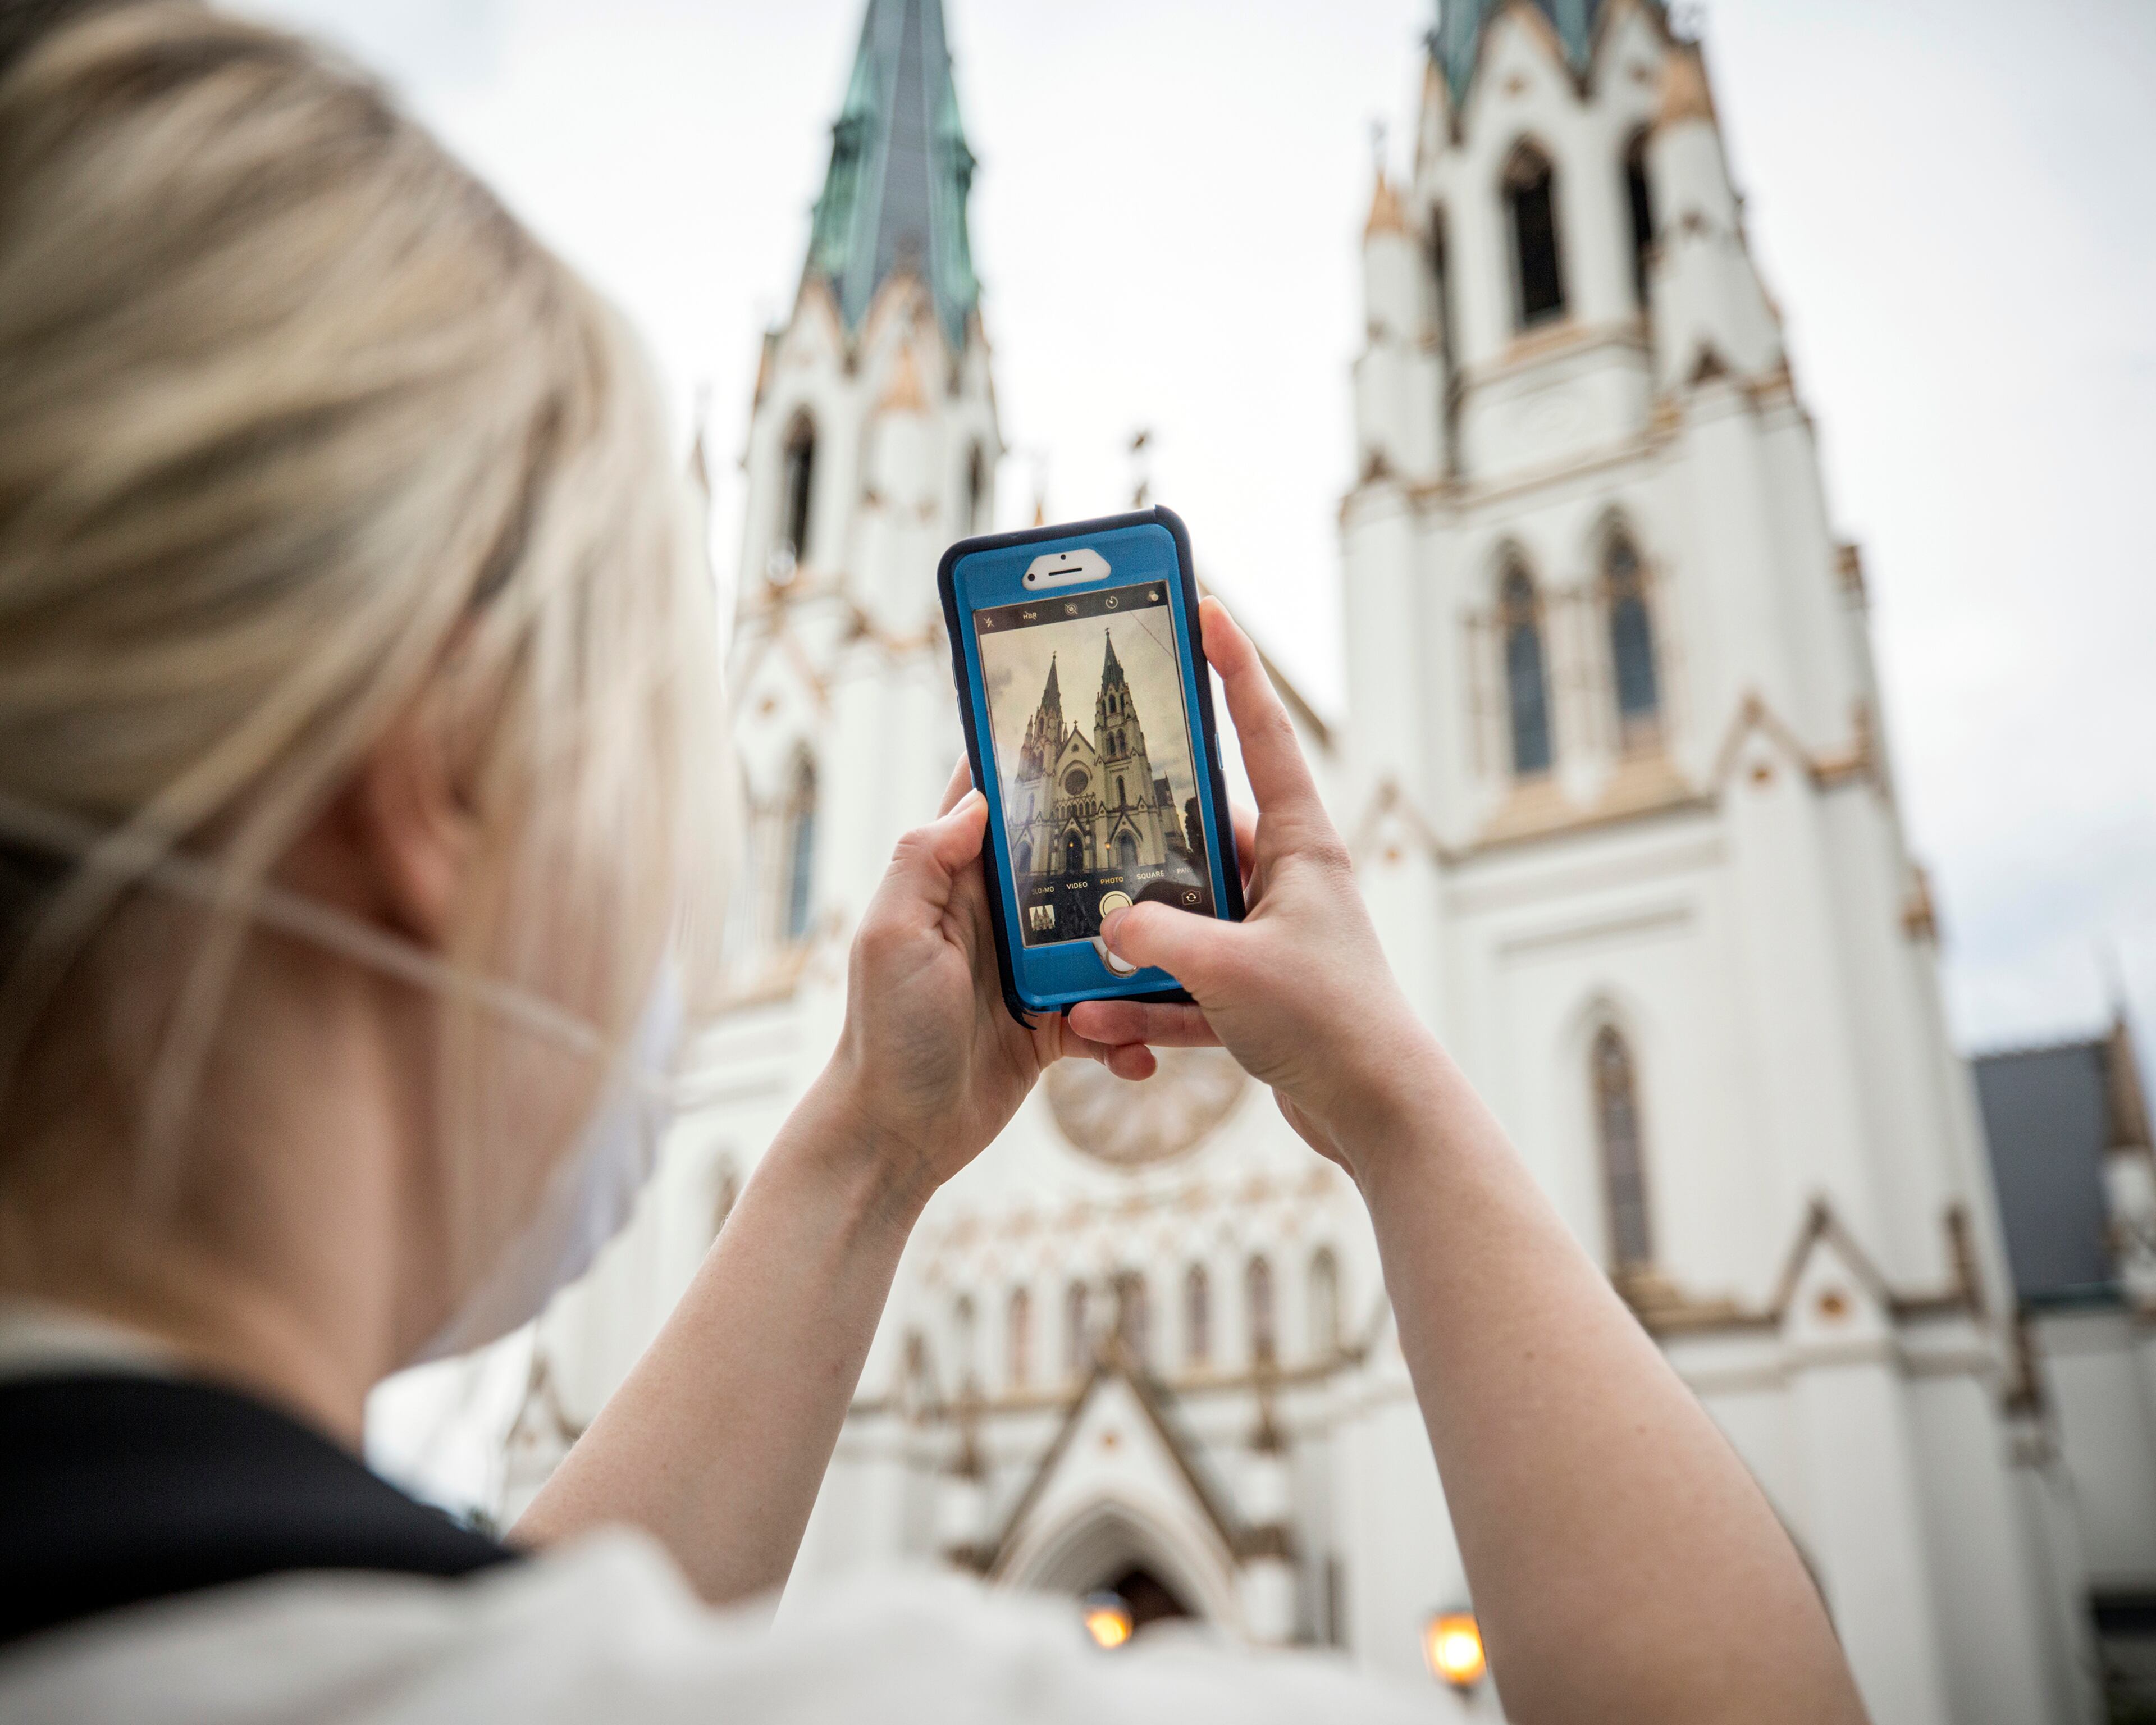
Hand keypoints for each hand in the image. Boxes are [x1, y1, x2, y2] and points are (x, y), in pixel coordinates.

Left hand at [808, 762, 1155, 1221]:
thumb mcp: (892, 935)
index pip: (992, 805)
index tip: (1084, 726)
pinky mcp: (1052, 1024)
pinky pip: (1108, 1016)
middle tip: (1176, 837)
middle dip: (1114, 851)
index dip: (1028, 764)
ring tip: (1168, 964)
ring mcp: (1027, 972)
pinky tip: (1139, 1052)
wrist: (896, 1134)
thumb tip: (979, 800)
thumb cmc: (886, 1033)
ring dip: (1134, 955)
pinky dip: (1127, 1034)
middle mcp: (995, 920)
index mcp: (954, 884)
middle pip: (1065, 864)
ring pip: (1102, 940)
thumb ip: (926, 861)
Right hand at [1066, 597, 1441, 1180]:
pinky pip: (1183, 985)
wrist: (1379, 1115)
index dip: (1231, 668)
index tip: (1203, 611)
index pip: (1261, 734)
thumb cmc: (1331, 1024)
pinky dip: (1143, 1004)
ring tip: (1075, 954)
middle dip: (1136, 833)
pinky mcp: (1257, 995)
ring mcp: (1270, 938)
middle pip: (1198, 832)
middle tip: (1082, 802)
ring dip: (1130, 943)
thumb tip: (1108, 924)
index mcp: (1301, 845)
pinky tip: (1095, 1023)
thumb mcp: (1229, 969)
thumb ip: (1156, 937)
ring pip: (1180, 919)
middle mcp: (1287, 882)